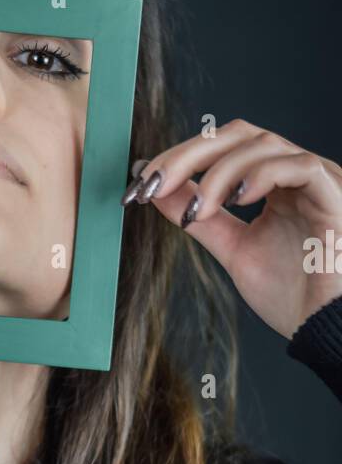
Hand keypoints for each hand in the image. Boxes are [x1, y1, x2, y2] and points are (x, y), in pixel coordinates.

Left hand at [123, 119, 341, 338]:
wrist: (323, 328)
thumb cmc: (291, 293)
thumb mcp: (233, 249)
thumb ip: (200, 218)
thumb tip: (158, 190)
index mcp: (273, 182)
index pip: (222, 147)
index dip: (179, 158)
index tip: (141, 183)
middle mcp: (295, 173)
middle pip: (238, 135)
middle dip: (188, 156)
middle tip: (153, 184)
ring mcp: (317, 181)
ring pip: (264, 145)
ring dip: (219, 173)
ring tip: (198, 211)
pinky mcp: (334, 196)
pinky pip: (301, 167)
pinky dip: (263, 174)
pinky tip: (237, 199)